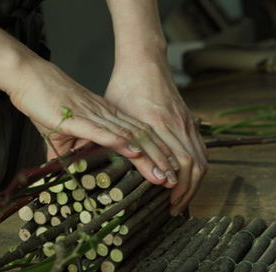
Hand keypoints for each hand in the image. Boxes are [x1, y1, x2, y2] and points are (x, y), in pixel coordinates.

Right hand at [7, 56, 178, 186]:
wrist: (28, 77)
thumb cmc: (44, 103)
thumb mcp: (61, 134)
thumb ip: (69, 153)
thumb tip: (68, 173)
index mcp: (105, 117)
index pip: (137, 136)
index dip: (155, 154)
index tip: (167, 172)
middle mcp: (105, 115)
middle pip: (139, 138)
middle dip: (158, 160)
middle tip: (173, 180)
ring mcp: (93, 115)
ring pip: (127, 137)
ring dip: (146, 156)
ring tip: (162, 173)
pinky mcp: (77, 118)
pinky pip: (102, 131)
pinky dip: (119, 142)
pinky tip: (134, 152)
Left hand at [105, 58, 207, 214]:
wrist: (145, 59)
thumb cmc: (124, 85)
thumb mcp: (110, 112)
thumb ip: (102, 138)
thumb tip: (74, 162)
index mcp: (155, 123)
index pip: (171, 160)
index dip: (171, 185)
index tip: (166, 202)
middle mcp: (175, 124)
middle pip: (190, 164)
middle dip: (185, 190)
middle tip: (174, 208)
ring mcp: (185, 122)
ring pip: (200, 158)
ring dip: (193, 182)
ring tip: (181, 199)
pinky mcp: (189, 120)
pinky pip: (200, 149)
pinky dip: (197, 167)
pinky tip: (188, 180)